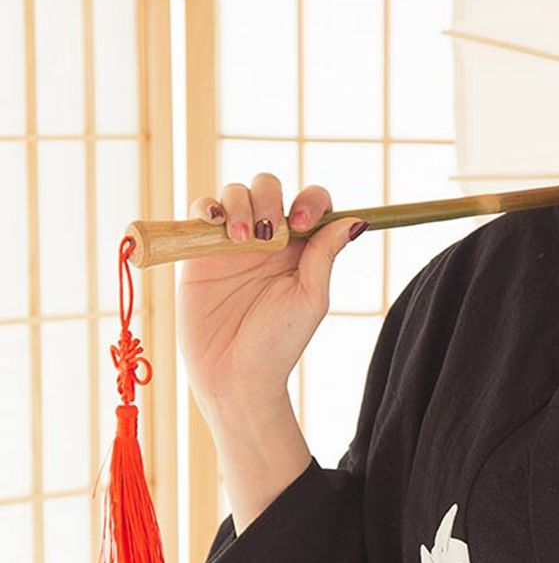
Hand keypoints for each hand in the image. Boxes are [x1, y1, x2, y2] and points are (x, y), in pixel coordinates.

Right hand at [178, 172, 366, 413]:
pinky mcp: (200, 251)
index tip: (301, 222)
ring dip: (239, 204)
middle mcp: (267, 240)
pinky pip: (201, 211)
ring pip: (235, 193)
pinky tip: (213, 222)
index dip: (309, 201)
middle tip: (266, 235)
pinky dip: (206, 206)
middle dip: (269, 198)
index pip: (310, 203)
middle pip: (269, 187)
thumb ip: (325, 255)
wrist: (234, 374)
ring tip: (241, 239)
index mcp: (301, 249)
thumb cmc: (278, 344)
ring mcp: (232, 243)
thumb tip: (355, 220)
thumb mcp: (310, 299)